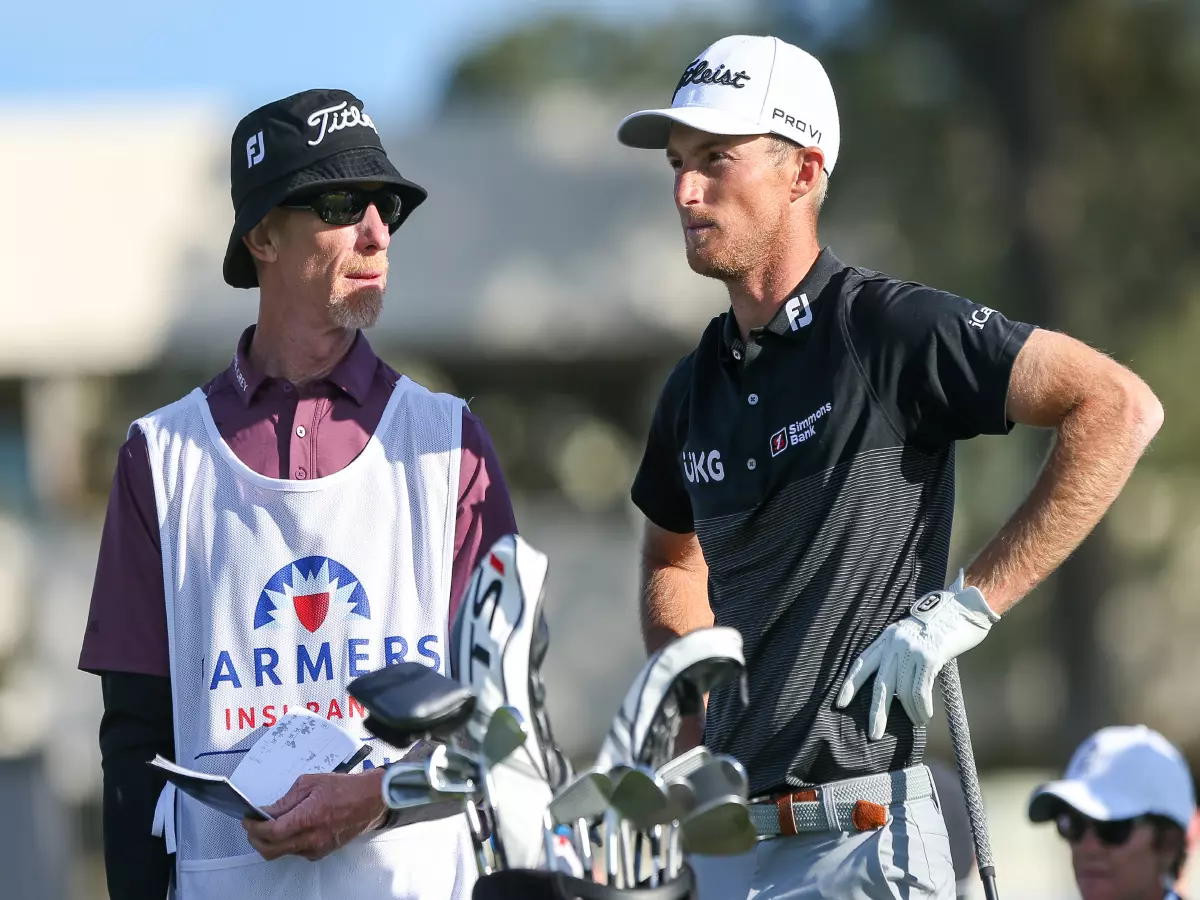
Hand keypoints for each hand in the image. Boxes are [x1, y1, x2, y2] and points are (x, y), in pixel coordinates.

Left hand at [242, 770, 386, 860]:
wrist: (373, 799)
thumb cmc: (346, 788)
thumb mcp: (311, 783)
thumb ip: (286, 800)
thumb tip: (268, 811)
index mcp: (308, 818)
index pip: (271, 832)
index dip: (254, 828)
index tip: (247, 821)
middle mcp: (312, 838)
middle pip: (272, 850)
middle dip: (256, 840)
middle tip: (252, 827)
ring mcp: (317, 848)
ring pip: (283, 852)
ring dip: (271, 841)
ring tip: (270, 825)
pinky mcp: (323, 851)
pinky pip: (297, 851)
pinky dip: (287, 842)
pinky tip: (289, 828)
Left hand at [835, 572, 999, 739]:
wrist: (963, 609)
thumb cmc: (940, 625)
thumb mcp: (911, 635)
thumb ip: (900, 655)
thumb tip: (895, 688)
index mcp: (886, 638)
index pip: (862, 663)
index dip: (850, 684)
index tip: (840, 703)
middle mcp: (894, 643)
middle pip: (880, 684)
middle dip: (876, 712)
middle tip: (874, 734)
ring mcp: (911, 649)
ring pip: (902, 691)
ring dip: (910, 713)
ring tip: (917, 722)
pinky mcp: (928, 656)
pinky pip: (920, 690)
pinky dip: (922, 708)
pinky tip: (924, 717)